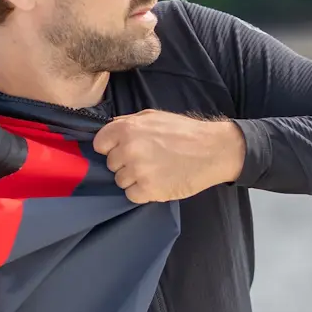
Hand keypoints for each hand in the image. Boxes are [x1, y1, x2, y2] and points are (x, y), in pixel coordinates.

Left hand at [93, 110, 246, 203]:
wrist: (212, 150)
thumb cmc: (184, 132)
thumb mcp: (153, 116)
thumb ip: (128, 122)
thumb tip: (109, 129)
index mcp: (127, 129)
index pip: (100, 143)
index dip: (110, 147)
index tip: (122, 149)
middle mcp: (129, 149)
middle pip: (111, 164)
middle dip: (124, 163)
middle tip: (146, 160)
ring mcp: (138, 171)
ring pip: (120, 181)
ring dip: (133, 179)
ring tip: (154, 171)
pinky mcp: (149, 190)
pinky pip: (131, 195)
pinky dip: (142, 192)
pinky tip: (157, 182)